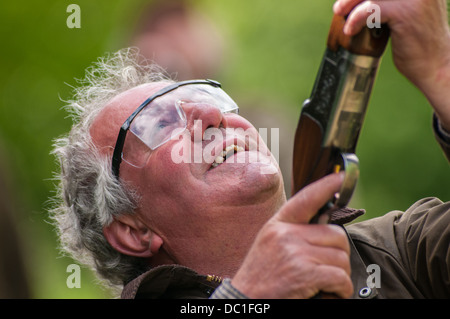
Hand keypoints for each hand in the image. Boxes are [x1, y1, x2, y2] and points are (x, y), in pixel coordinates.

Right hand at [231, 173, 352, 298]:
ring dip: (339, 274)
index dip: (326, 186)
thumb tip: (326, 225)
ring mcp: (294, 252)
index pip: (306, 199)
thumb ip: (294, 232)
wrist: (246, 300)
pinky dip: (341, 289)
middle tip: (327, 269)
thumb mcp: (270, 245)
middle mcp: (285, 234)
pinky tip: (328, 293)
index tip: (342, 176)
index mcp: (278, 225)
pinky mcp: (304, 273)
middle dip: (338, 255)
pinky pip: (340, 277)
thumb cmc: (261, 276)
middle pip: (336, 235)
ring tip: (323, 283)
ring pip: (341, 257)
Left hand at [334, 0, 449, 130]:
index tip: (348, 1)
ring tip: (340, 14)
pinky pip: (371, 9)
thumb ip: (387, 2)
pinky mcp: (405, 11)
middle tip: (339, 8)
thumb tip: (356, 0)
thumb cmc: (418, 42)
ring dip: (351, 3)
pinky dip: (356, 18)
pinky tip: (350, 30)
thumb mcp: (404, 13)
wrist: (435, 66)